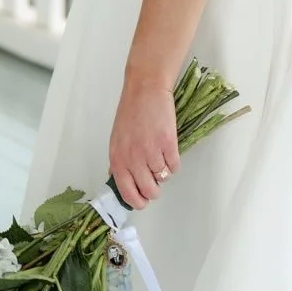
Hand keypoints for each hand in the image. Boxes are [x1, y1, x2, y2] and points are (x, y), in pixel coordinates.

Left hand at [108, 73, 180, 210]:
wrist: (145, 90)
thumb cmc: (131, 113)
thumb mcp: (117, 140)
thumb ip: (120, 162)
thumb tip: (122, 182)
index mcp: (118, 159)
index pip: (128, 193)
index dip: (138, 201)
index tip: (143, 200)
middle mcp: (133, 158)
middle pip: (149, 191)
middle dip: (154, 190)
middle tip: (155, 180)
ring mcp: (151, 151)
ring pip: (163, 178)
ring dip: (164, 171)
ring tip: (160, 155)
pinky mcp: (168, 144)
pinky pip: (174, 166)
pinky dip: (174, 162)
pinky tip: (168, 150)